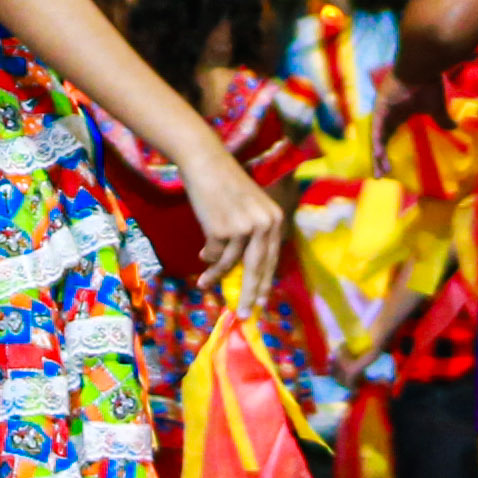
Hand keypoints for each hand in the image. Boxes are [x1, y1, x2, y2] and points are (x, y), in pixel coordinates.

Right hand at [186, 160, 289, 307]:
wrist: (206, 163)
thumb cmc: (225, 185)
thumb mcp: (248, 209)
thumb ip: (251, 236)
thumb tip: (242, 271)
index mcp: (275, 219)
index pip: (272, 258)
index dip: (265, 282)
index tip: (261, 303)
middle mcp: (264, 224)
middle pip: (257, 268)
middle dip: (249, 294)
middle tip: (243, 314)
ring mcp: (244, 227)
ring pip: (230, 264)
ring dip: (216, 276)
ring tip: (203, 284)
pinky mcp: (222, 229)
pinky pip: (214, 254)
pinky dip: (208, 257)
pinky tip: (202, 252)